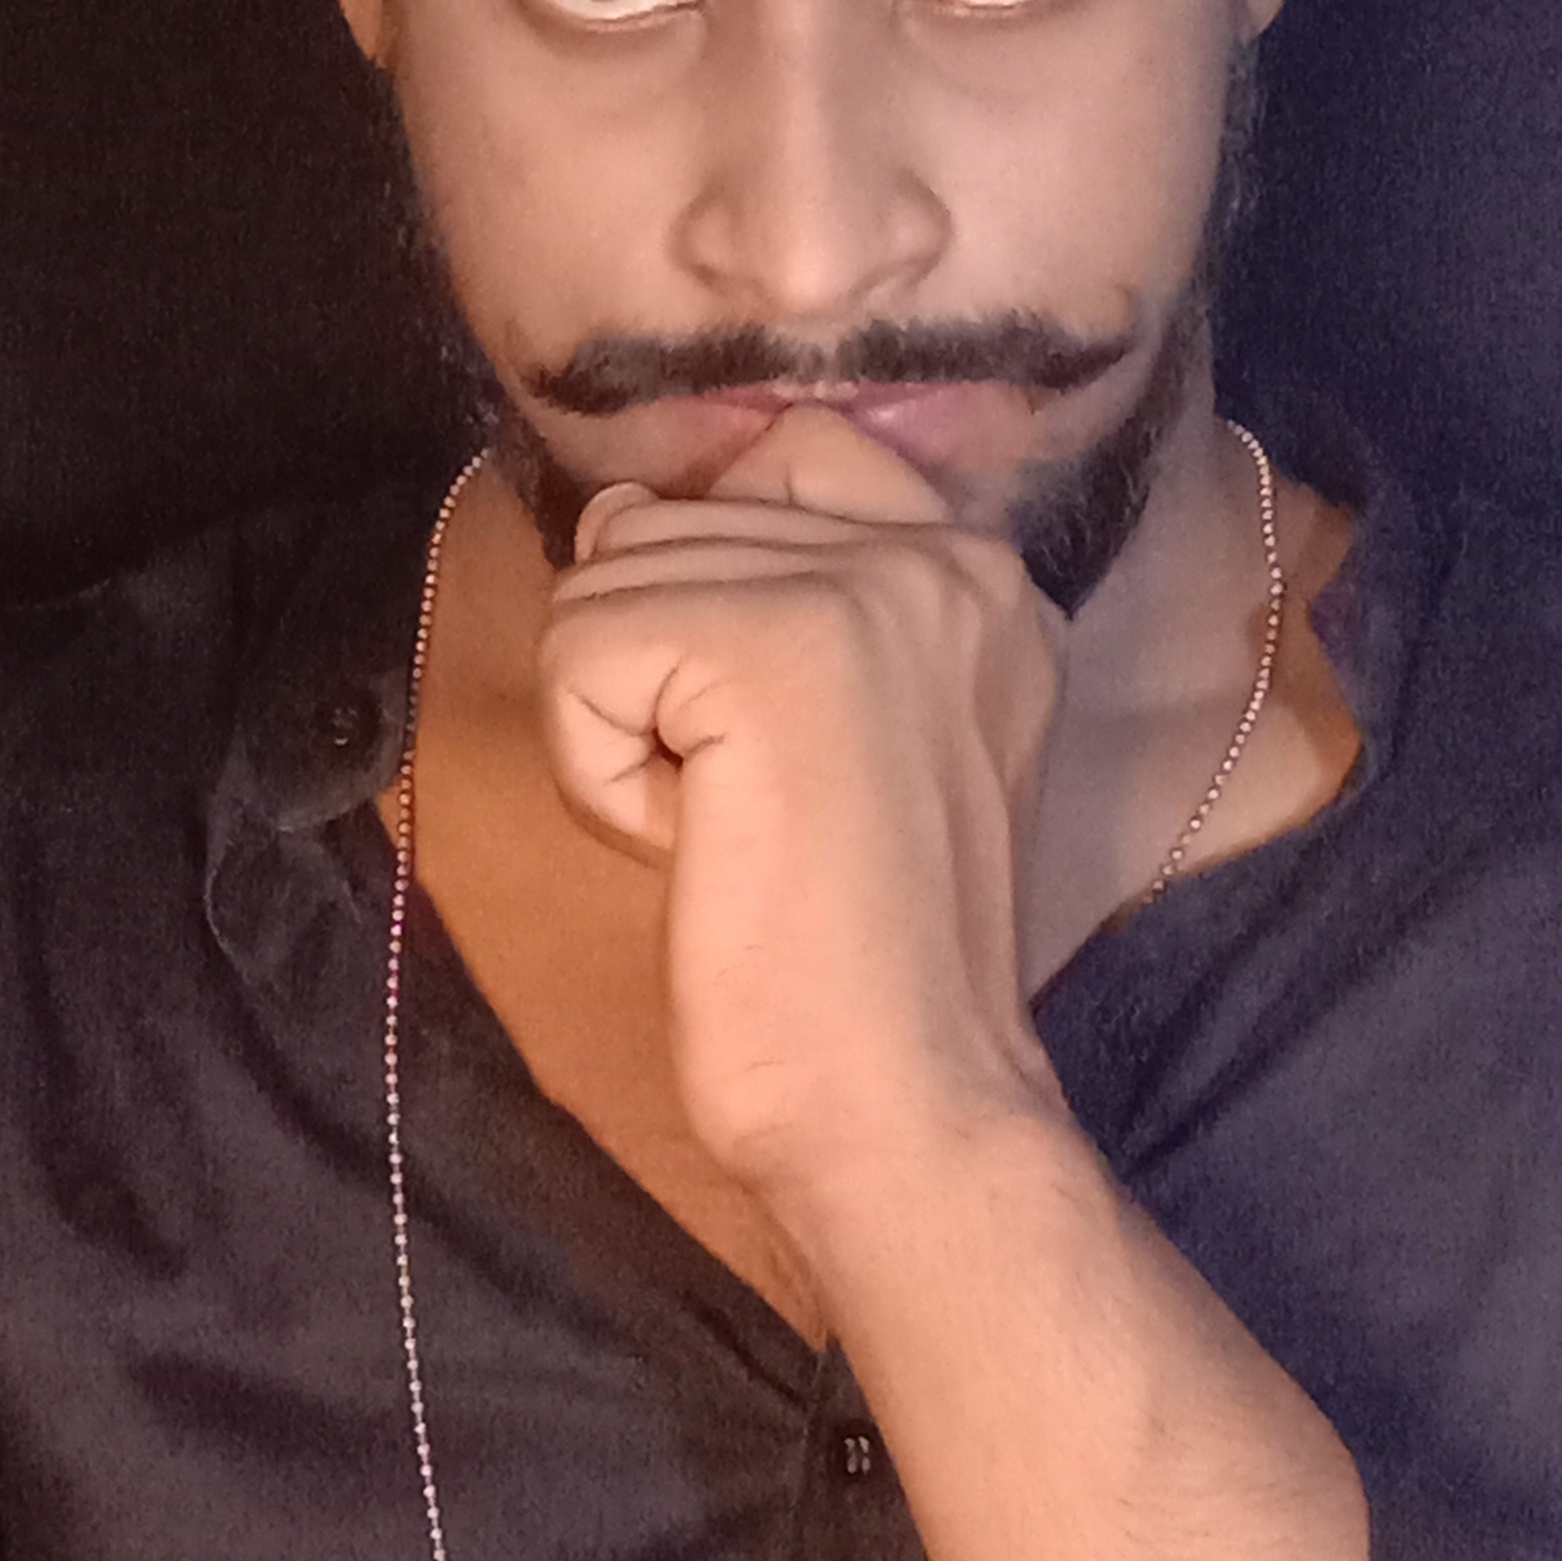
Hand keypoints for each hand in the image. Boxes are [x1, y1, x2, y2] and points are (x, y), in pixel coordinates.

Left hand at [538, 404, 1062, 1219]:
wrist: (906, 1104)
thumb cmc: (858, 958)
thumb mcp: (848, 736)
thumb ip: (773, 602)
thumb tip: (624, 507)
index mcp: (982, 576)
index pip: (785, 456)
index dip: (717, 590)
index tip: (773, 740)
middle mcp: (947, 555)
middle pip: (673, 521)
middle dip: (664, 679)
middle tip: (765, 815)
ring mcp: (866, 588)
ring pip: (610, 579)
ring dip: (628, 727)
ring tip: (739, 830)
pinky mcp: (769, 646)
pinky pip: (579, 647)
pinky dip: (598, 768)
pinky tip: (697, 843)